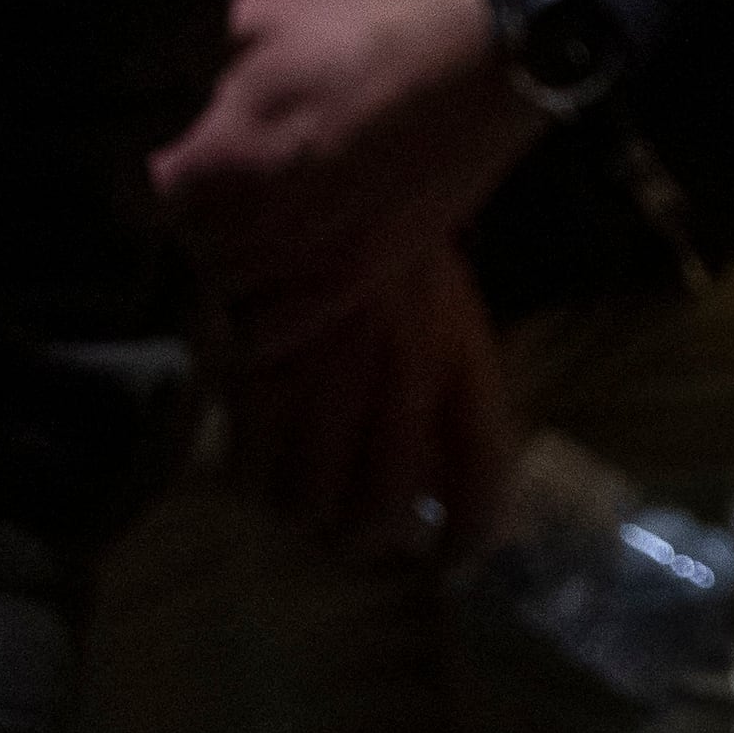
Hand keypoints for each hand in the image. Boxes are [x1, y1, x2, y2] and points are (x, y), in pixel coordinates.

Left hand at [151, 0, 538, 353]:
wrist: (481, 63)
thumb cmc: (369, 32)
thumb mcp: (269, 13)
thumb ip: (190, 46)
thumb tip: (128, 65)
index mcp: (227, 152)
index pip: (131, 201)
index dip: (129, 182)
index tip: (150, 164)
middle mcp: (259, 219)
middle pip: (176, 247)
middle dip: (181, 219)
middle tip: (202, 188)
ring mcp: (307, 258)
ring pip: (216, 290)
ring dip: (215, 263)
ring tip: (236, 229)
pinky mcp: (351, 281)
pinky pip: (263, 336)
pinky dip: (245, 324)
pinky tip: (254, 287)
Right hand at [221, 244, 511, 552]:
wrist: (320, 176)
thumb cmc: (390, 248)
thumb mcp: (446, 310)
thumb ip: (449, 389)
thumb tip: (437, 477)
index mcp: (460, 358)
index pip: (482, 473)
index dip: (469, 534)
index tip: (453, 557)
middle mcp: (400, 380)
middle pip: (380, 511)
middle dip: (364, 535)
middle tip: (351, 526)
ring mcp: (326, 381)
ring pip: (308, 504)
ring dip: (304, 510)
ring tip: (300, 492)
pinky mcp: (257, 374)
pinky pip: (251, 469)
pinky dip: (254, 477)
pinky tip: (258, 459)